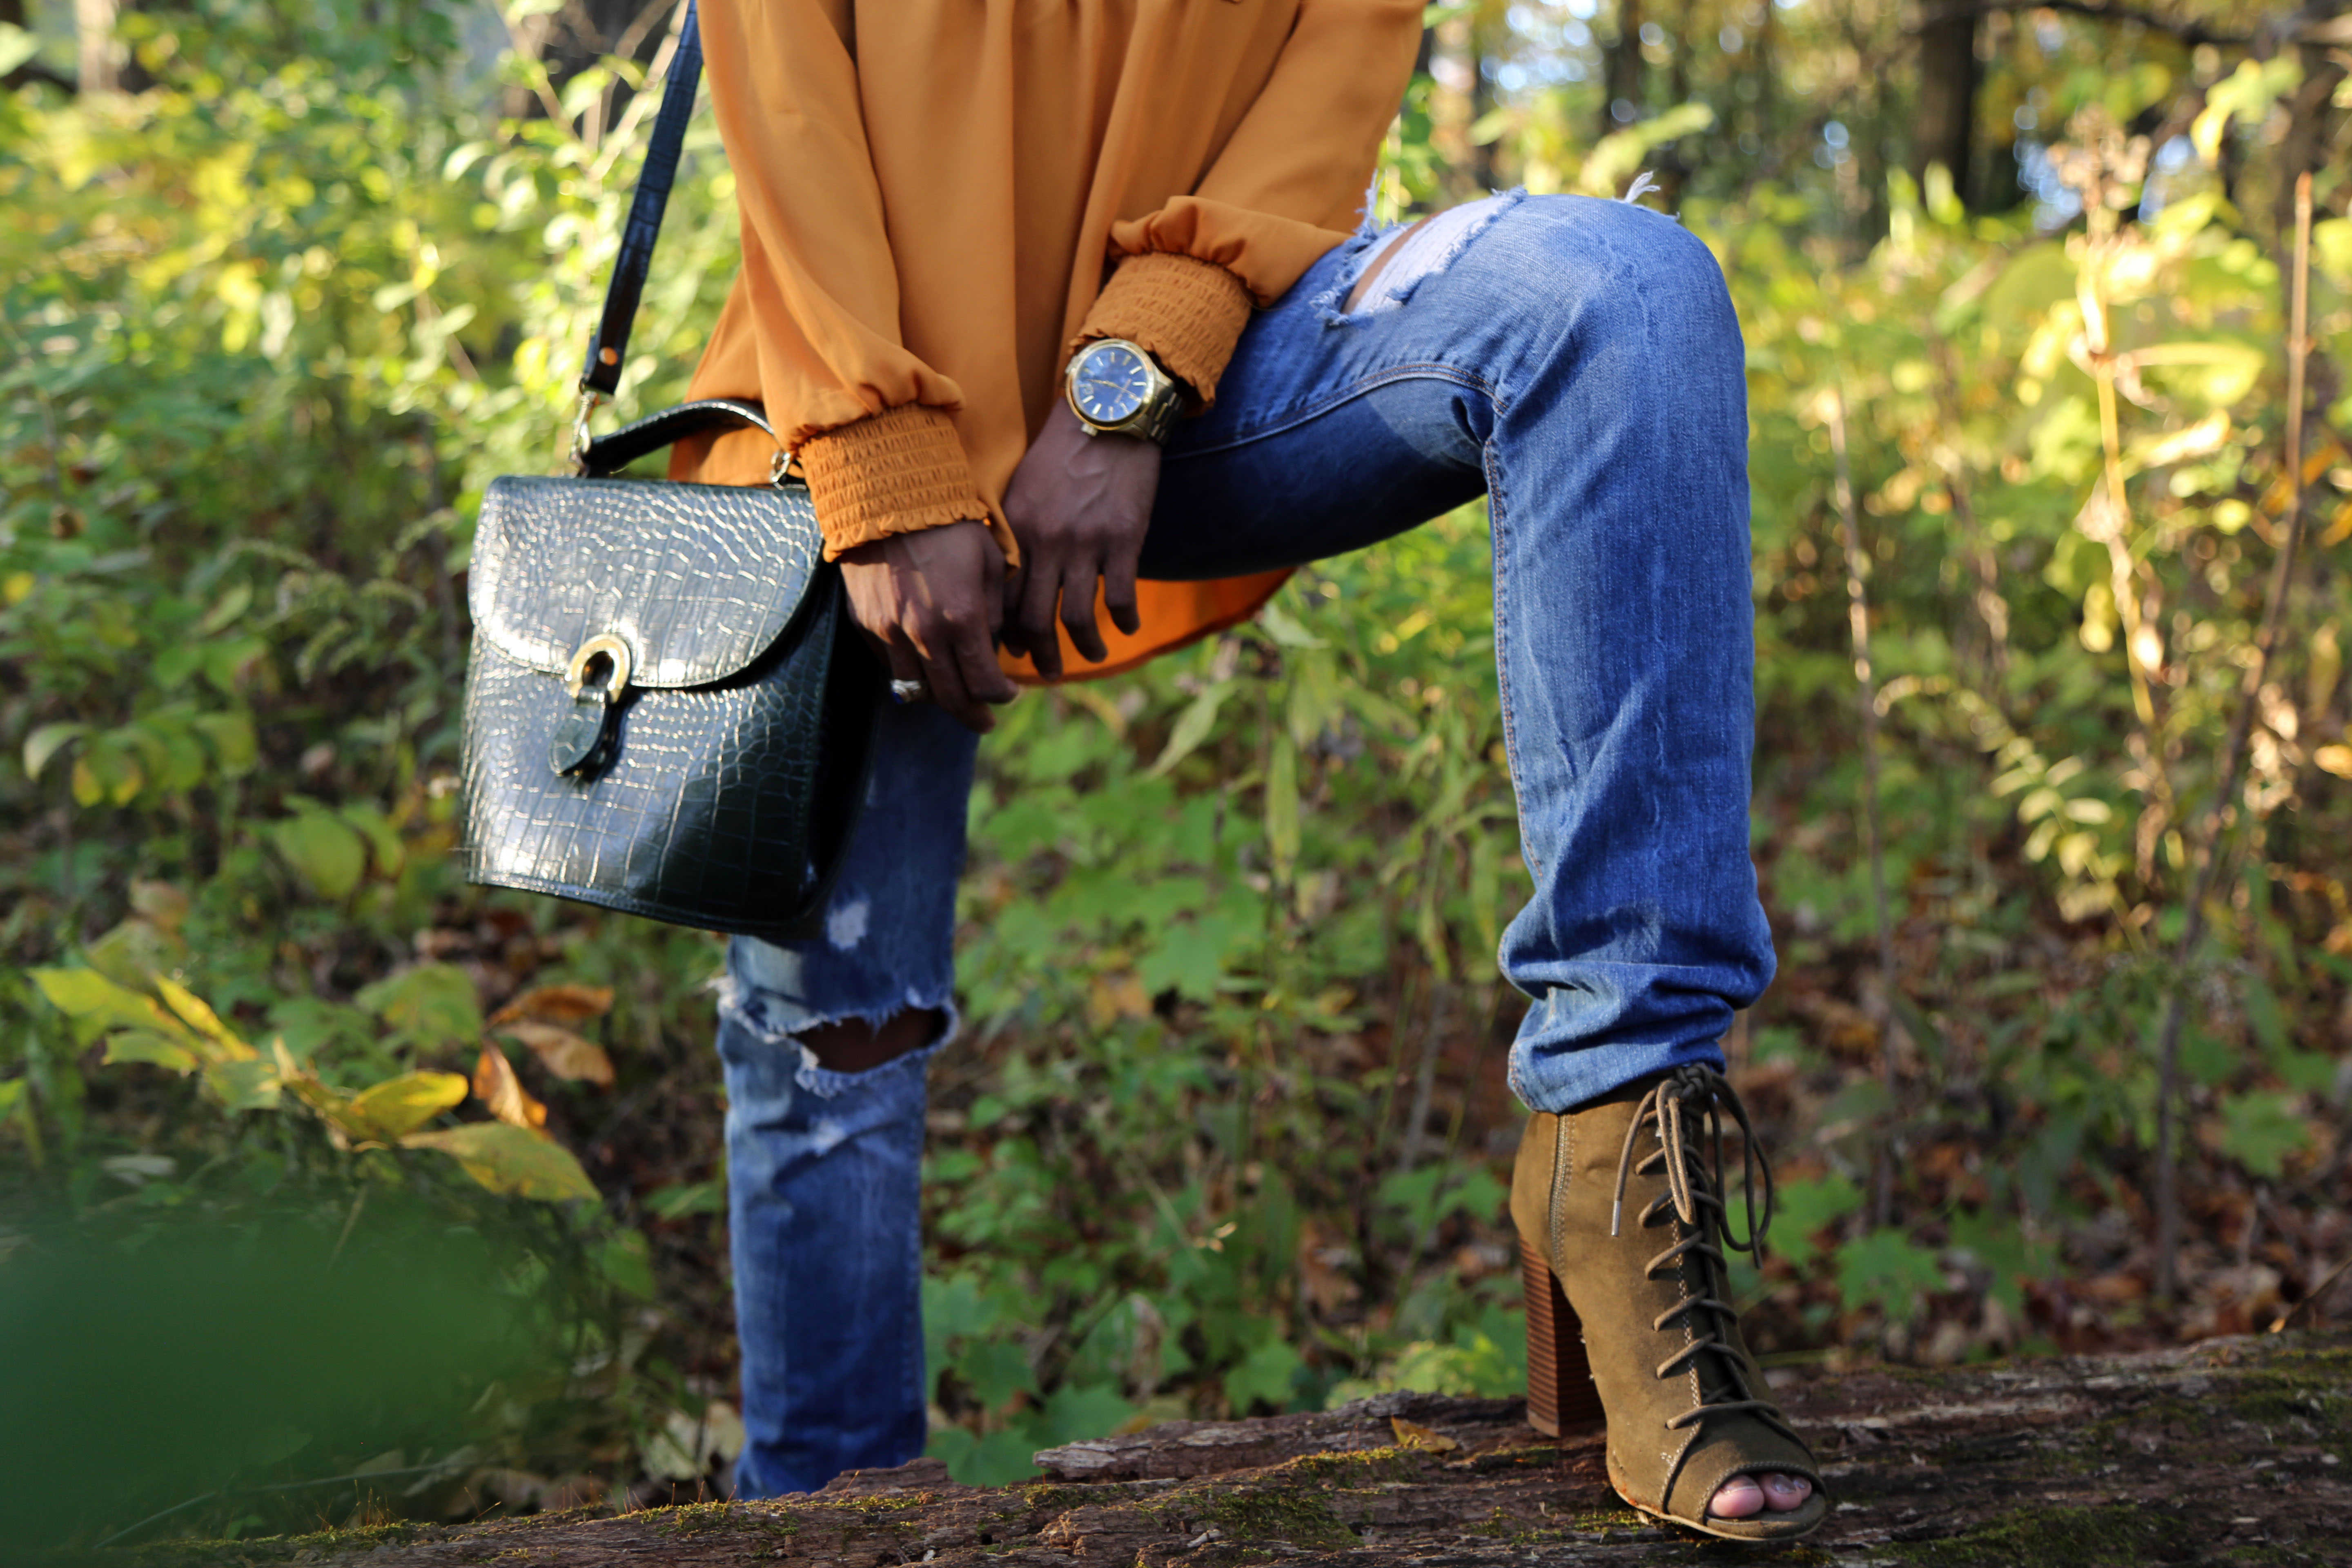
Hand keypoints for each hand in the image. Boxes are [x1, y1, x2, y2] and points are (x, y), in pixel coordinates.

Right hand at [838, 520, 1018, 732]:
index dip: (1002, 696)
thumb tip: (995, 645)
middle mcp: (923, 633)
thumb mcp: (992, 561)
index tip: (1010, 694)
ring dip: (938, 699)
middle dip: (972, 715)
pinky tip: (923, 666)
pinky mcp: (865, 623)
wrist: (888, 496)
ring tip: (953, 698)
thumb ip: (997, 610)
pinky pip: (889, 665)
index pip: (986, 682)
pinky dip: (909, 673)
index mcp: (962, 618)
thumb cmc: (950, 523)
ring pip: (915, 689)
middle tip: (985, 722)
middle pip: (950, 698)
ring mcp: (889, 631)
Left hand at [1001, 399, 1159, 680]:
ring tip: (1094, 655)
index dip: (1006, 633)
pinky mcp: (1123, 538)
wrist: (1109, 413)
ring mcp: (1085, 542)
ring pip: (1077, 617)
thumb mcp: (1025, 489)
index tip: (1014, 651)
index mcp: (1017, 530)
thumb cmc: (1065, 452)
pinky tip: (1128, 627)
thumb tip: (1011, 580)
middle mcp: (1045, 541)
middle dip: (1040, 655)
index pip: (1001, 598)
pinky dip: (1125, 619)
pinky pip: (1120, 596)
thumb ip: (1017, 534)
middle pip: (1034, 619)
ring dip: (1085, 647)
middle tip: (1047, 672)